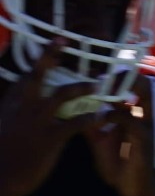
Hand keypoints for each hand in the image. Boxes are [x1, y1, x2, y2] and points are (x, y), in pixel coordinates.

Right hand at [0, 38, 107, 195]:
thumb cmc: (1, 156)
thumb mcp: (4, 128)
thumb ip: (13, 113)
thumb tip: (20, 107)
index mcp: (9, 103)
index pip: (21, 76)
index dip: (32, 60)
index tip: (39, 44)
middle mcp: (21, 107)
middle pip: (36, 74)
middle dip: (49, 55)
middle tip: (62, 38)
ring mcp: (36, 121)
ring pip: (61, 94)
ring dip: (82, 86)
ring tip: (99, 83)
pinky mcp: (50, 138)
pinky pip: (76, 123)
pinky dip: (92, 117)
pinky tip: (104, 115)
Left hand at [84, 78, 154, 195]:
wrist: (131, 188)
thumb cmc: (118, 163)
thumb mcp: (100, 138)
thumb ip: (90, 121)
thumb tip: (70, 107)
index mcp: (136, 114)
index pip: (136, 85)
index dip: (121, 75)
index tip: (99, 72)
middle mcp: (145, 117)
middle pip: (146, 84)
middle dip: (126, 75)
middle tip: (103, 75)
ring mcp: (146, 127)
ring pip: (145, 96)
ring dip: (122, 90)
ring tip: (102, 89)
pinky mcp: (144, 140)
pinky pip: (131, 120)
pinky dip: (114, 116)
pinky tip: (99, 119)